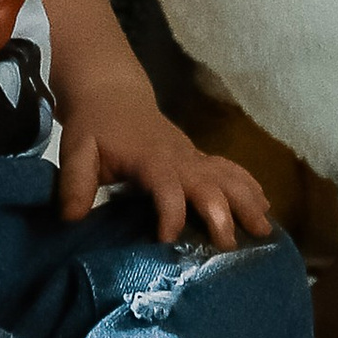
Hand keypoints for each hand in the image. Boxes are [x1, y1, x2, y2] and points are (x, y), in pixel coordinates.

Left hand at [56, 79, 274, 248]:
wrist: (113, 93)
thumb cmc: (95, 126)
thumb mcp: (77, 149)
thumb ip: (75, 182)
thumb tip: (72, 219)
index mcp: (148, 157)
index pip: (165, 184)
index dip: (169, 210)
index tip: (167, 238)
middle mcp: (177, 156)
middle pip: (207, 182)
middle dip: (221, 211)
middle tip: (230, 244)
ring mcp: (192, 156)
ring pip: (227, 175)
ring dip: (246, 200)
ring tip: (264, 229)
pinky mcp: (198, 159)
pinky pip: (230, 170)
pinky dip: (249, 186)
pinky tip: (265, 206)